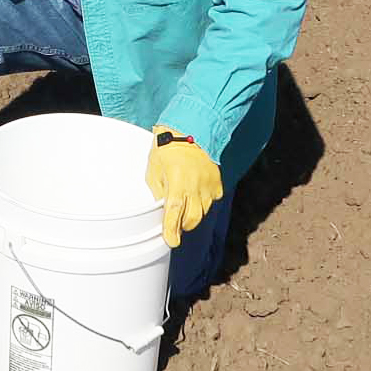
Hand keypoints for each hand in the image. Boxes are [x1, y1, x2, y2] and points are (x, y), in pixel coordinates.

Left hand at [145, 127, 222, 247]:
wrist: (190, 129)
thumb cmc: (167, 148)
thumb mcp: (154, 169)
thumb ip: (159, 191)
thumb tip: (163, 207)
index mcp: (177, 182)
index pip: (174, 212)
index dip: (172, 230)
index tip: (171, 241)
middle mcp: (195, 186)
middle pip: (192, 219)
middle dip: (182, 225)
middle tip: (174, 224)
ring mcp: (209, 185)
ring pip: (202, 211)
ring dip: (192, 213)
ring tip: (184, 202)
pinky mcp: (217, 182)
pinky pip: (211, 200)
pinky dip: (203, 201)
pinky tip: (195, 192)